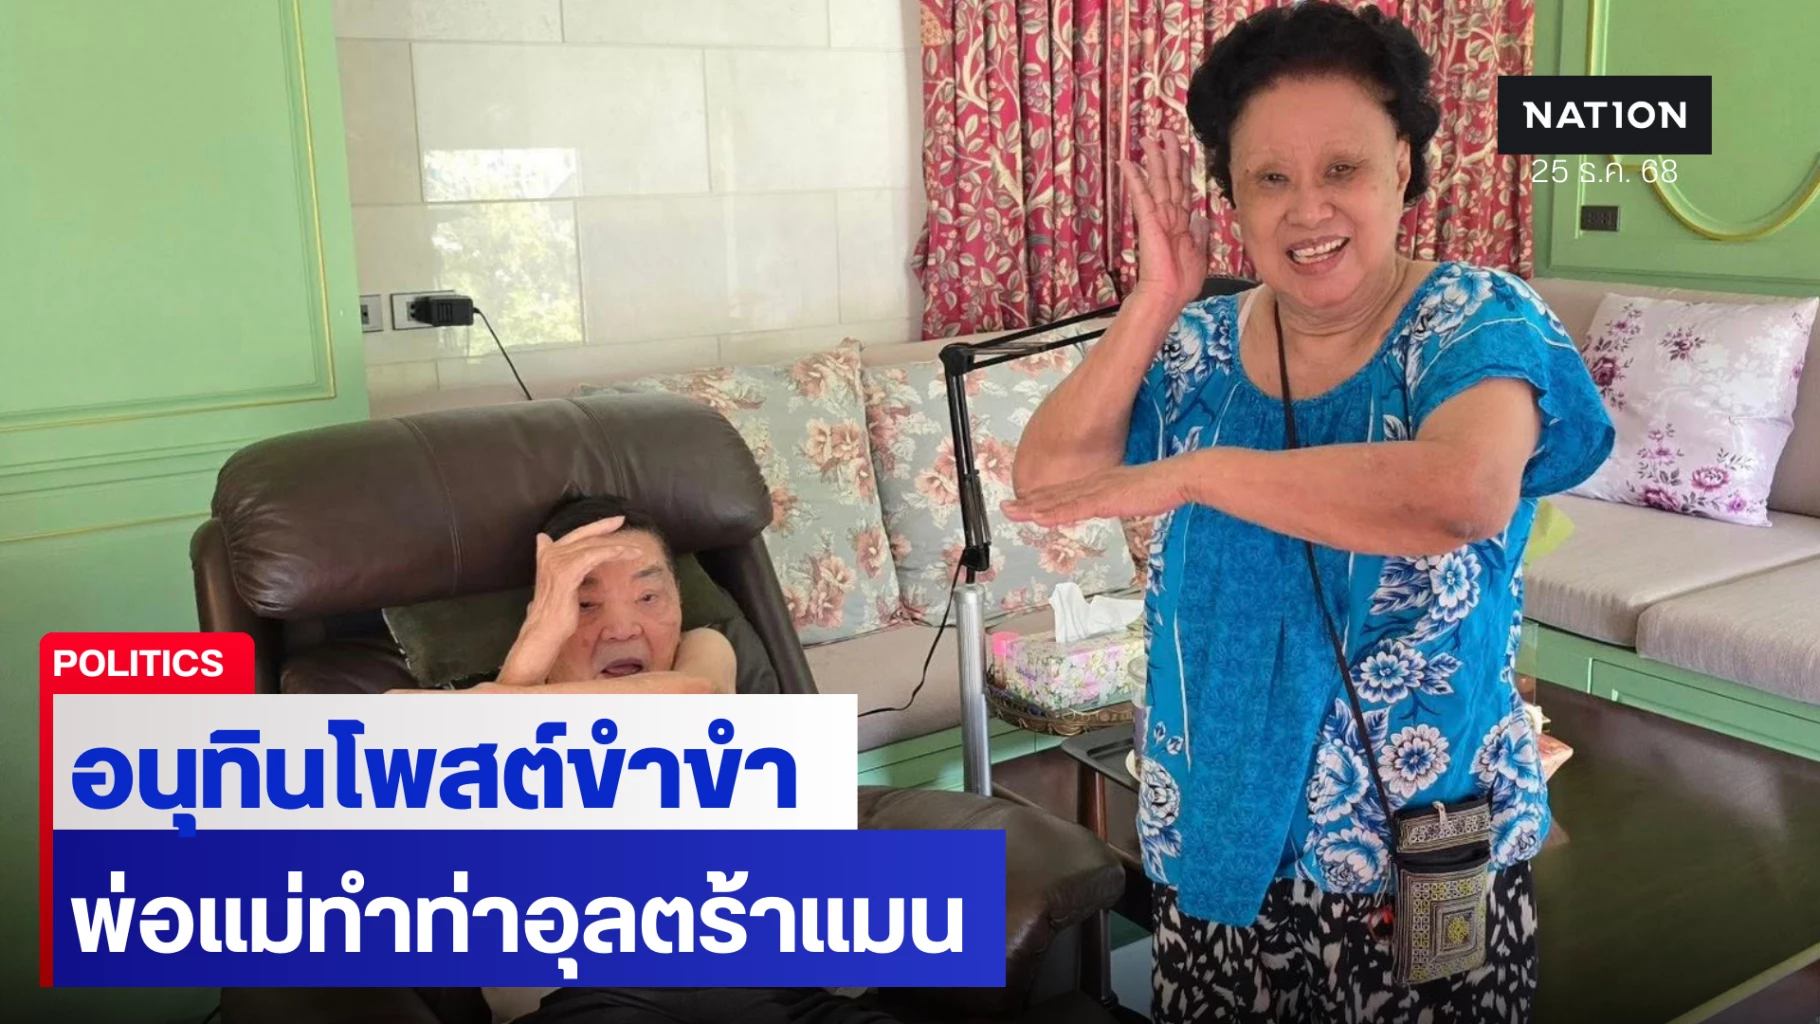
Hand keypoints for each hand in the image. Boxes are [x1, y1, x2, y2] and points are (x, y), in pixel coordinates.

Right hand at [497, 516, 644, 685]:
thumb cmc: (555, 611)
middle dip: (604, 527)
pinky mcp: (567, 572)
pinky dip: (610, 553)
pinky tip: (623, 553)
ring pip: (591, 546)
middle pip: (583, 535)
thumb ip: (558, 562)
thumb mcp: (558, 583)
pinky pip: (593, 556)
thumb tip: (543, 539)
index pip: (574, 535)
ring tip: (634, 549)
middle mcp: (550, 555)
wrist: (545, 630)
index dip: (594, 526)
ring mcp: (557, 562)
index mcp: (547, 555)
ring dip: (616, 546)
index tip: (612, 522)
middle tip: (621, 520)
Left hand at [1001, 459, 1189, 526]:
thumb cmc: (1161, 486)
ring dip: (1033, 508)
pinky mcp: (1105, 499)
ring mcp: (1097, 491)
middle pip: (1054, 496)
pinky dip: (1055, 513)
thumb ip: (1117, 500)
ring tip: (1011, 512)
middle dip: (1028, 503)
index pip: (1064, 494)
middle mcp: (1093, 485)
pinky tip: (1039, 518)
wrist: (1177, 477)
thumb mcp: (1132, 494)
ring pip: (1059, 502)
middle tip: (1005, 508)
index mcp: (1098, 484)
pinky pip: (1075, 508)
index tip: (1023, 505)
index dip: (1041, 499)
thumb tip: (1111, 504)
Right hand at [1124, 130, 1211, 312]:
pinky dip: (1134, 179)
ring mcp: (1158, 217)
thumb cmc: (1181, 282)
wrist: (1168, 295)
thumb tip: (1202, 218)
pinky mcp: (1149, 222)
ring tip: (1148, 139)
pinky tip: (1127, 164)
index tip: (1179, 149)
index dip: (1182, 167)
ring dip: (1154, 159)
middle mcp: (1170, 215)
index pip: (1182, 187)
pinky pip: (1141, 196)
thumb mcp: (1199, 253)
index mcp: (1182, 222)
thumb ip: (1200, 233)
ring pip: (1157, 181)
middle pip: (1170, 178)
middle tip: (1164, 133)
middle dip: (1168, 154)